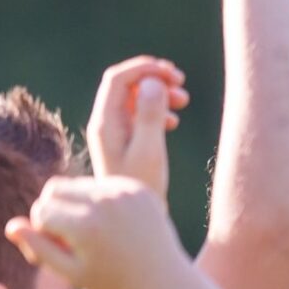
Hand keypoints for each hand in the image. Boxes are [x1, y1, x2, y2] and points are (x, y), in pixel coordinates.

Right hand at [6, 175, 187, 288]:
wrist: (166, 283)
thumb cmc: (114, 284)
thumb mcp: (71, 273)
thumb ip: (38, 249)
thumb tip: (11, 225)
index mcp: (85, 226)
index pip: (41, 210)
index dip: (42, 231)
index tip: (58, 250)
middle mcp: (104, 202)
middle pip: (55, 188)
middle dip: (53, 210)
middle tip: (67, 238)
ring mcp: (124, 192)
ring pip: (78, 183)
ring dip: (75, 203)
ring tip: (89, 233)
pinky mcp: (138, 188)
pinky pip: (103, 184)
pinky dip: (98, 200)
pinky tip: (111, 226)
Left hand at [86, 58, 187, 196]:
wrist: (134, 220)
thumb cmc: (142, 188)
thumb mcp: (150, 151)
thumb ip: (150, 115)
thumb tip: (153, 82)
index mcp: (105, 123)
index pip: (118, 79)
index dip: (145, 68)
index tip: (172, 75)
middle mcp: (105, 125)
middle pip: (126, 84)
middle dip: (154, 78)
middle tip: (181, 83)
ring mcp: (115, 133)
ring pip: (135, 98)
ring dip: (160, 93)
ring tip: (183, 101)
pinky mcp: (126, 143)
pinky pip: (140, 114)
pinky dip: (158, 110)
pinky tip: (174, 122)